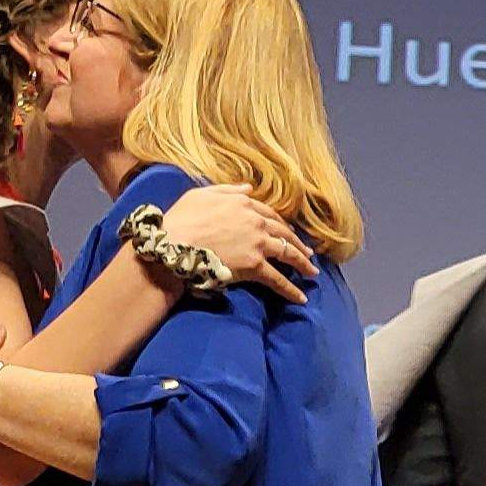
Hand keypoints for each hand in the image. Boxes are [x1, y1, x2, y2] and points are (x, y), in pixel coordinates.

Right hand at [157, 183, 314, 302]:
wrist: (173, 243)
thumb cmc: (181, 219)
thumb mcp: (201, 194)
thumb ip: (227, 190)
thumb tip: (248, 187)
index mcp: (243, 203)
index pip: (269, 214)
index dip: (280, 224)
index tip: (287, 232)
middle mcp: (256, 221)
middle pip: (284, 233)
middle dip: (297, 243)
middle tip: (307, 253)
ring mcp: (258, 243)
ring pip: (287, 253)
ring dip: (302, 264)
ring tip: (312, 273)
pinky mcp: (255, 265)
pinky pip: (278, 279)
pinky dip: (291, 290)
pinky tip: (301, 298)